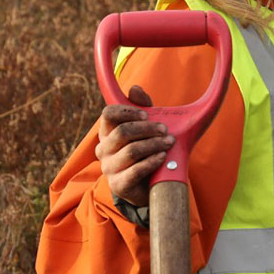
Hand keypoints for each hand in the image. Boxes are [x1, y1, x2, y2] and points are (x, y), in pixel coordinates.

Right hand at [94, 86, 173, 206]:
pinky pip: (135, 170)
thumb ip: (143, 107)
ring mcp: (109, 168)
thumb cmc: (148, 150)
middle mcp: (103, 149)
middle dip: (148, 129)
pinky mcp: (118, 185)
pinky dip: (152, 161)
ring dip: (154, 144)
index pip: (108, 114)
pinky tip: (163, 157)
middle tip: (165, 130)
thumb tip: (135, 88)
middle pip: (122, 132)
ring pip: (131, 151)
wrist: (151, 185)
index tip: (146, 114)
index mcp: (108, 132)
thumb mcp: (147, 127)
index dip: (127, 112)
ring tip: (169, 143)